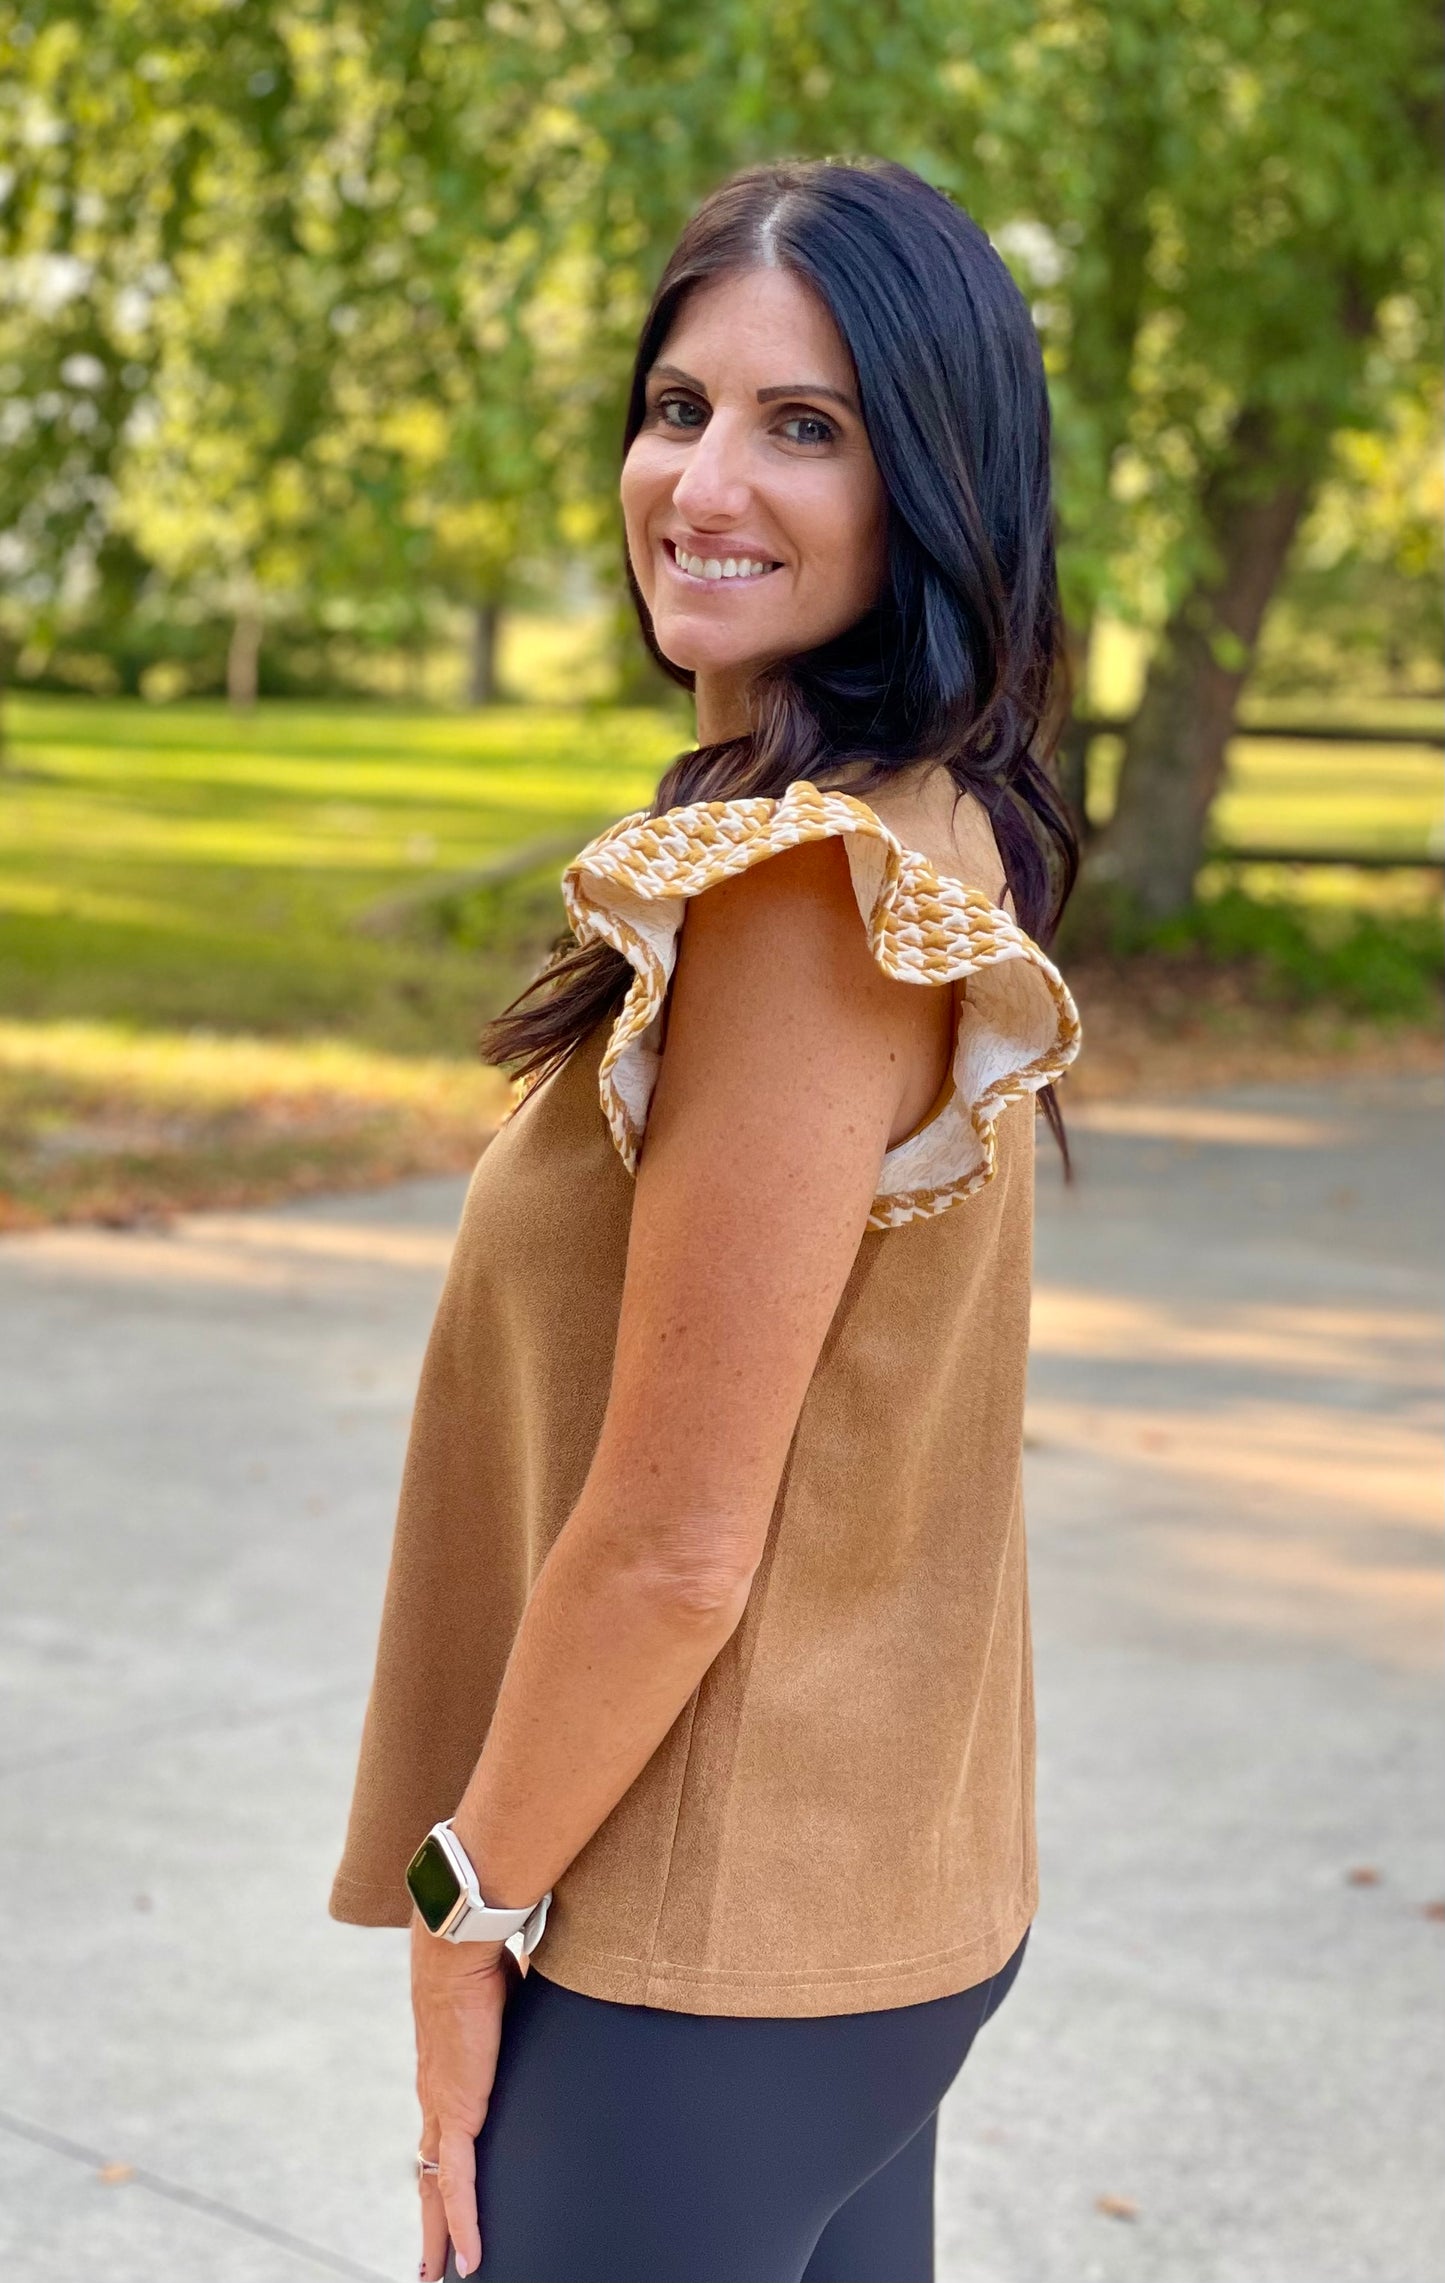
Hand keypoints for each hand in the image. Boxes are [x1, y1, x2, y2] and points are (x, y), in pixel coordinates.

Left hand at [411, 1912, 517, 2279]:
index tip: (444, 2201)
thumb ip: (520, 2013)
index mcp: (448, 2074)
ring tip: (442, 2273)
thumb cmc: (483, 1960)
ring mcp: (443, 2108)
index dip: (443, 2171)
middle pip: (432, 2175)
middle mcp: (438, 2098)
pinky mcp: (458, 2112)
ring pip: (438, 2189)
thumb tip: (543, 1993)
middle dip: (433, 2222)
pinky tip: (468, 2256)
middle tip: (433, 2263)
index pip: (443, 2136)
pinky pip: (458, 2182)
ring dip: (441, 2235)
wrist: (460, 1950)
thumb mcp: (510, 2001)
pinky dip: (464, 2222)